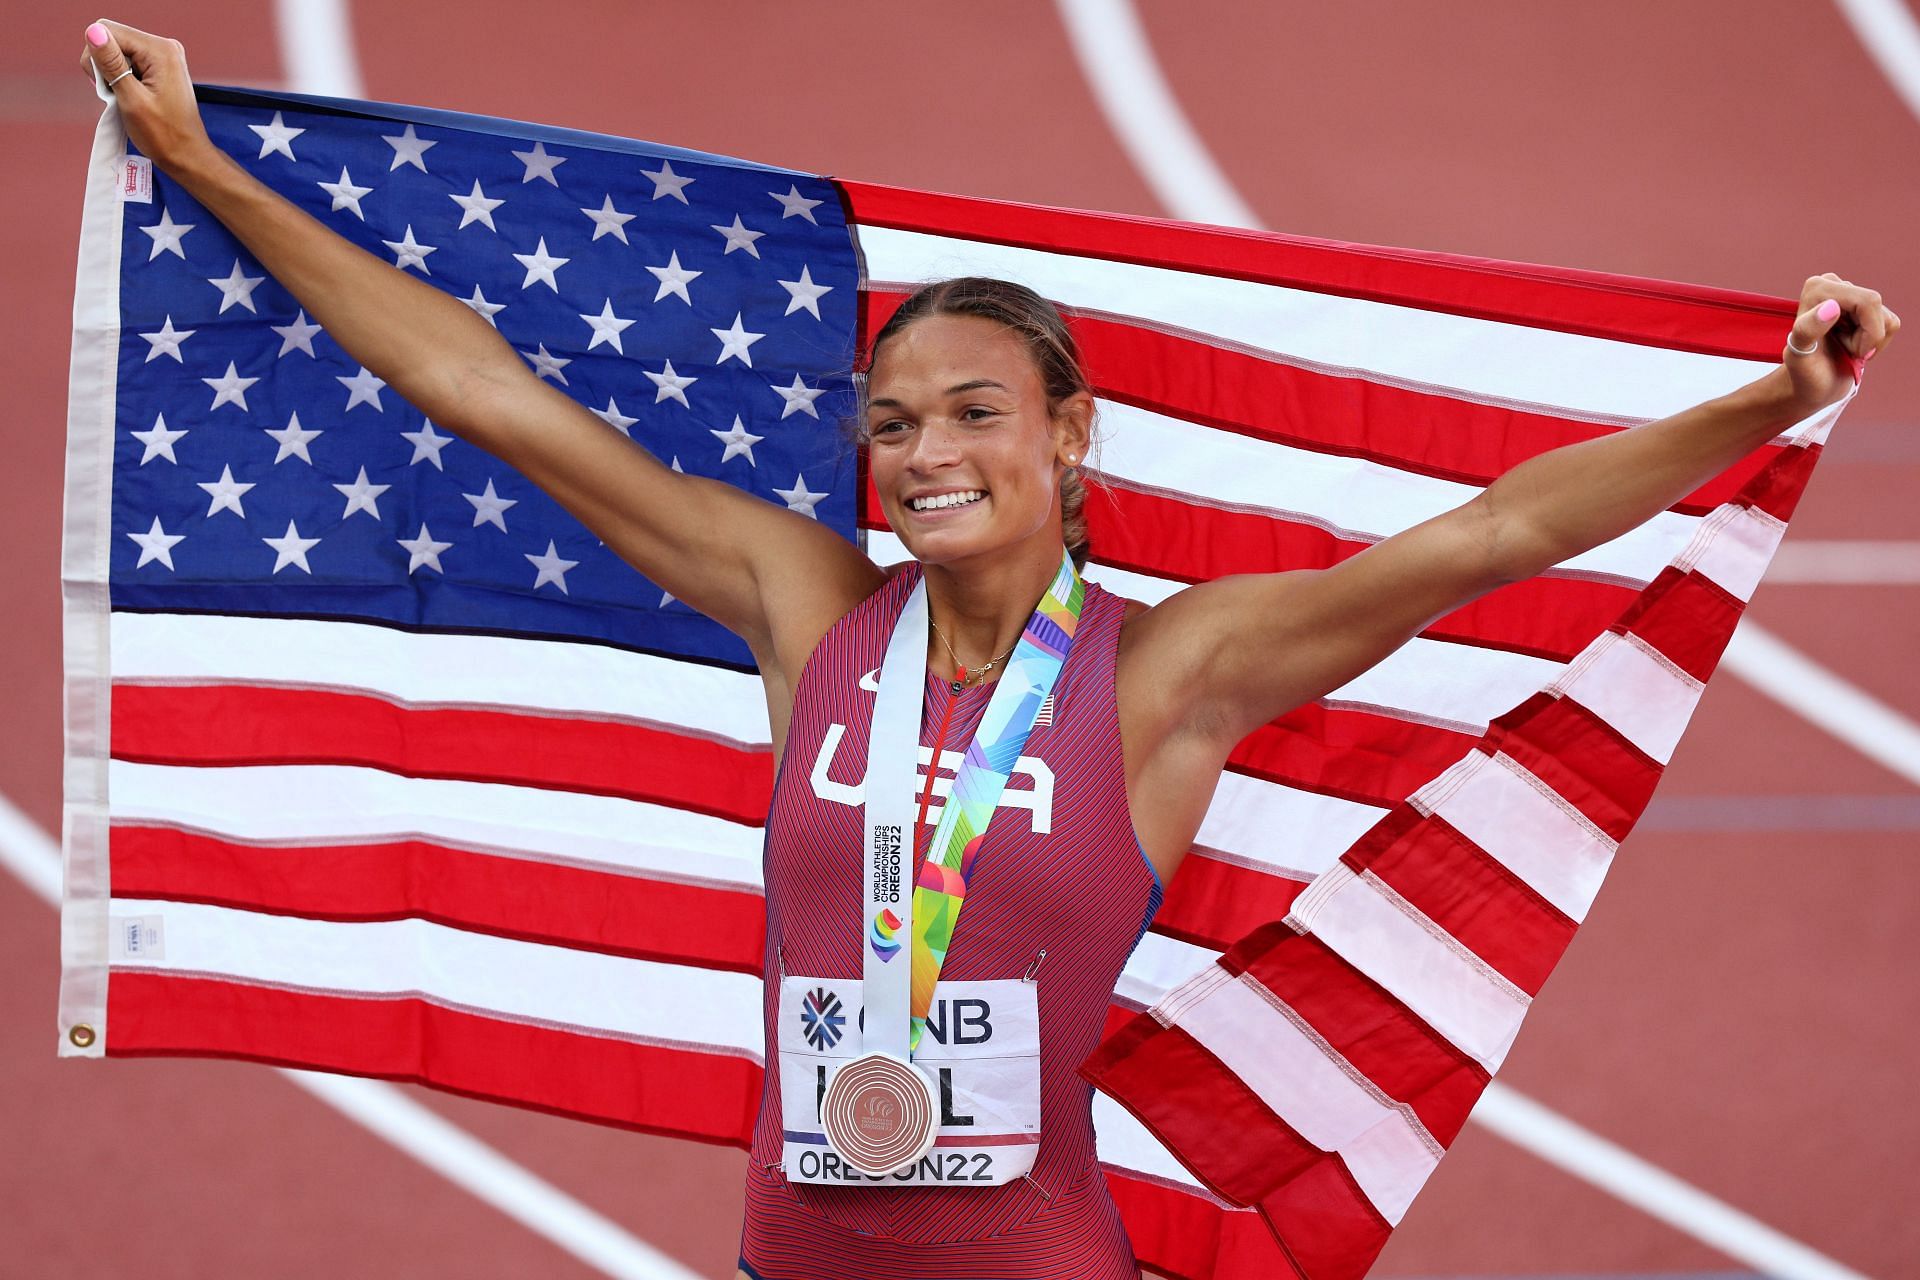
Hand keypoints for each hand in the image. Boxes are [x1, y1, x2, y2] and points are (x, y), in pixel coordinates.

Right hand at [78, 19, 213, 170]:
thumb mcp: (131, 99)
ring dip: (112, 74)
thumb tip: (94, 32)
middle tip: (118, 94)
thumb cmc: (164, 135)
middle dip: (104, 65)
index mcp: (160, 50)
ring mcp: (163, 56)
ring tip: (126, 97)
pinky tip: (132, 96)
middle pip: (111, 39)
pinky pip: (127, 62)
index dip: (98, 57)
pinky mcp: (159, 66)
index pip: (107, 30)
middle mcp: (164, 46)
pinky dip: (122, 79)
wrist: (187, 155)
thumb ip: (111, 64)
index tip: (108, 85)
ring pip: (116, 51)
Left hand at [1781, 273, 1900, 414]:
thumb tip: (1832, 306)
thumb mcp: (1799, 357)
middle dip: (1868, 337)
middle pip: (1877, 307)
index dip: (1867, 332)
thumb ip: (1808, 331)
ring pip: (1886, 317)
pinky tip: (1852, 344)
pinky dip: (1876, 341)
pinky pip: (1890, 323)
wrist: (1812, 383)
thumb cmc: (1804, 373)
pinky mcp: (1863, 307)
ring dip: (1870, 341)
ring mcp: (1849, 294)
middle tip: (1843, 349)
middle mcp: (1831, 284)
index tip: (1843, 348)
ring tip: (1844, 346)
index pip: (1868, 302)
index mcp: (1816, 288)